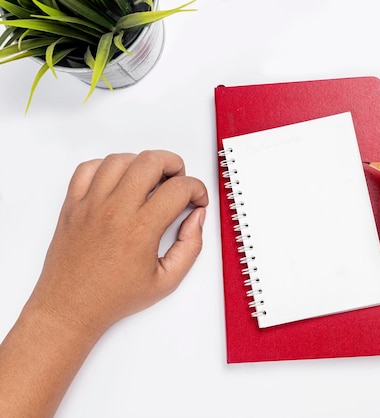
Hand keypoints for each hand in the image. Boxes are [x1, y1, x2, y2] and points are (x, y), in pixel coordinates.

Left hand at [27, 150, 208, 336]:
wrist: (70, 308)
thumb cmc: (114, 297)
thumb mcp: (167, 280)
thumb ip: (190, 246)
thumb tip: (197, 218)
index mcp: (141, 229)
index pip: (179, 188)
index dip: (197, 189)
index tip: (197, 200)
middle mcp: (115, 211)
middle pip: (151, 161)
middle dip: (174, 165)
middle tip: (177, 182)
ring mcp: (91, 204)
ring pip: (121, 159)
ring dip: (142, 163)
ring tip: (150, 180)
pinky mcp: (72, 205)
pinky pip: (88, 168)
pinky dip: (107, 167)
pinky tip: (119, 182)